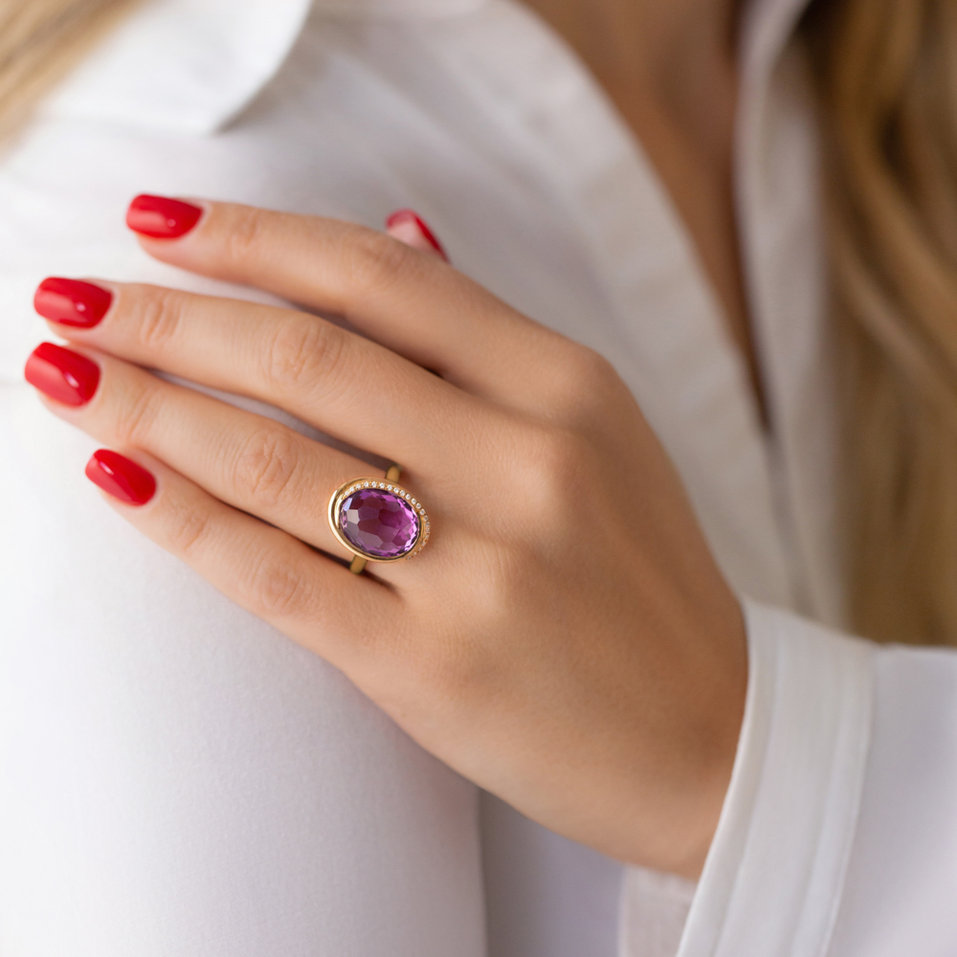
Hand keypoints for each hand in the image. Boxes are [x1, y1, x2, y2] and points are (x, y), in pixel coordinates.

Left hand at [25, 195, 746, 878]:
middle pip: (307, 354)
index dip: (253, 238)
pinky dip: (182, 521)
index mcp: (568, 387)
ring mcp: (480, 569)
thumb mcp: (598, 432)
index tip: (161, 224)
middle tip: (75, 297)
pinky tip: (116, 478)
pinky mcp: (433, 668)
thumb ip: (487, 336)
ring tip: (66, 373)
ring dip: (146, 407)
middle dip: (168, 315)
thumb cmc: (642, 578)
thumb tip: (395, 226)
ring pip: (274, 458)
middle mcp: (526, 462)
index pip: (381, 276)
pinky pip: (276, 577)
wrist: (710, 734)